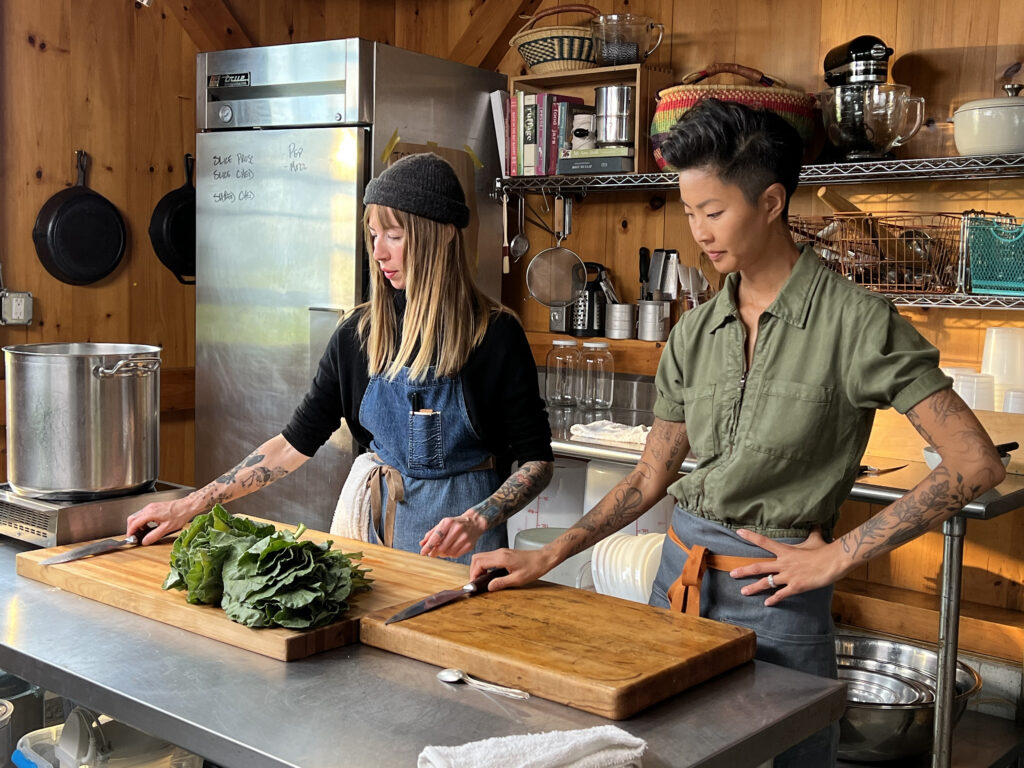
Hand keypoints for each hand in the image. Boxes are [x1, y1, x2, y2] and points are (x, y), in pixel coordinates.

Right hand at [127, 496, 201, 544]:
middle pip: (133, 518)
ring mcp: (151, 506)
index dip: (130, 531)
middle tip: (135, 536)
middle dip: (132, 528)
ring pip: (138, 516)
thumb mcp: (167, 528)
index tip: (130, 538)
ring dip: (138, 525)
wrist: (187, 506)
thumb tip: (145, 541)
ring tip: (144, 532)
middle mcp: (149, 508)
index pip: (134, 523)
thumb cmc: (179, 515)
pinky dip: (143, 521)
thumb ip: (154, 535)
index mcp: (150, 513)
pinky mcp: (155, 507)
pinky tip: (150, 526)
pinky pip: (144, 514)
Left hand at [419, 511, 487, 558]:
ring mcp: (464, 538)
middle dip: (434, 552)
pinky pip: (455, 555)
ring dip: (442, 554)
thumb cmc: (455, 524)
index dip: (428, 546)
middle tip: (431, 554)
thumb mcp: (443, 524)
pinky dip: (450, 555)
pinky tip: (449, 550)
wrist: (474, 523)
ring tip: (441, 551)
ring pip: (448, 552)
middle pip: (441, 547)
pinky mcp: (469, 545)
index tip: (422, 553)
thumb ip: (432, 534)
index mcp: (448, 522)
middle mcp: (457, 529)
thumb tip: (422, 544)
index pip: (436, 537)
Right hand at [469, 547, 557, 590]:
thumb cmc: (533, 568)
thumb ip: (502, 583)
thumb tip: (489, 587)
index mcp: (501, 558)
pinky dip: (484, 565)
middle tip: (476, 582)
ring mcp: (501, 552)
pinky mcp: (503, 553)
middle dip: (473, 570)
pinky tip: (489, 574)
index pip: (479, 562)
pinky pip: (488, 557)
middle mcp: (499, 553)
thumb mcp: (518, 579)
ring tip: (482, 579)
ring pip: (482, 557)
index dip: (474, 573)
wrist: (543, 558)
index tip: (475, 583)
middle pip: (477, 558)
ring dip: (478, 568)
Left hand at [728, 528, 845, 606]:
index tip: (738, 532)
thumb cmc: (824, 549)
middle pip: (759, 567)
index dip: (750, 536)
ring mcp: (788, 576)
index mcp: (785, 551)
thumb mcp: (815, 538)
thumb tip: (816, 522)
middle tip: (732, 573)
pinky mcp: (796, 587)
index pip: (764, 541)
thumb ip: (812, 531)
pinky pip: (781, 594)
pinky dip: (774, 599)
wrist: (833, 561)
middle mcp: (783, 563)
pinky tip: (766, 603)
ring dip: (754, 587)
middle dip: (744, 570)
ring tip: (743, 591)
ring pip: (766, 582)